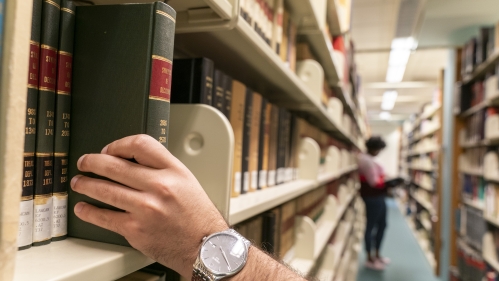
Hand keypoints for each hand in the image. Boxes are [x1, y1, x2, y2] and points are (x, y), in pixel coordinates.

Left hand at [71, 134, 228, 277]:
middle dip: (93, 162)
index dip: (118, 145)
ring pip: (105, 189)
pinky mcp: (136, 230)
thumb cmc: (197, 216)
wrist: (205, 246)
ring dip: (86, 184)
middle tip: (85, 163)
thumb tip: (131, 161)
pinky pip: (104, 217)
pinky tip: (84, 208)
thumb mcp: (186, 182)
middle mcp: (160, 187)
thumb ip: (161, 169)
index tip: (108, 150)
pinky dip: (89, 211)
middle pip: (115, 165)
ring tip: (79, 183)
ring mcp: (146, 209)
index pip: (140, 145)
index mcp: (174, 171)